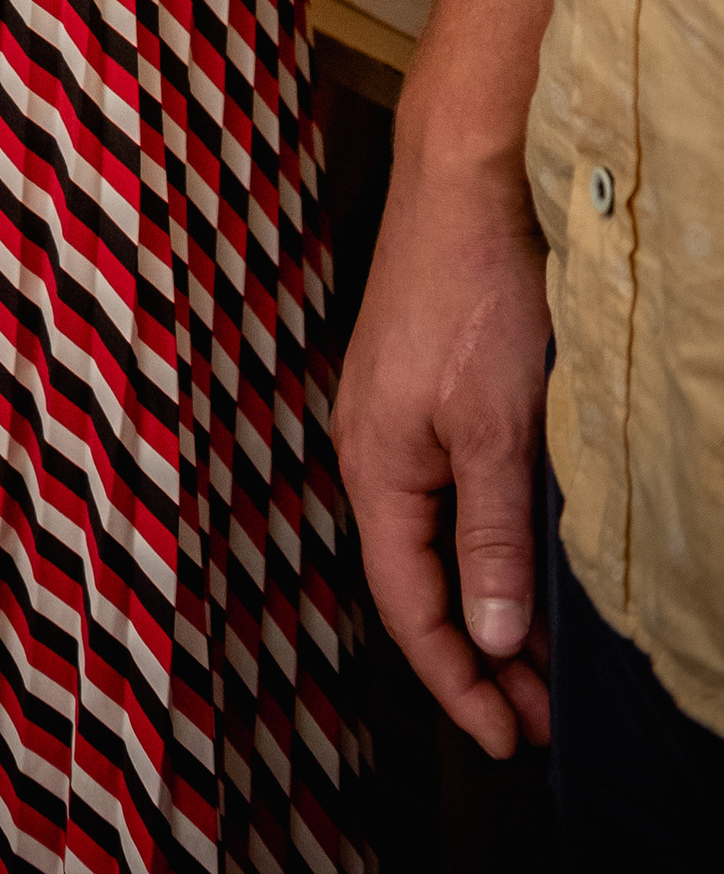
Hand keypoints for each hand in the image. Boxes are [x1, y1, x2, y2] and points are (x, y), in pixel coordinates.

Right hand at [332, 138, 551, 757]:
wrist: (462, 174)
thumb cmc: (472, 289)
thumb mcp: (497, 427)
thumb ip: (491, 536)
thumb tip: (484, 639)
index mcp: (374, 465)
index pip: (409, 607)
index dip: (458, 684)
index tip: (510, 740)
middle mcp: (371, 447)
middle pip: (417, 580)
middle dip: (477, 658)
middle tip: (538, 717)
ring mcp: (393, 415)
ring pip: (435, 538)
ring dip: (487, 601)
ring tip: (542, 659)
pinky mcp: (420, 388)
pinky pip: (446, 493)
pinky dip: (487, 544)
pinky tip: (527, 560)